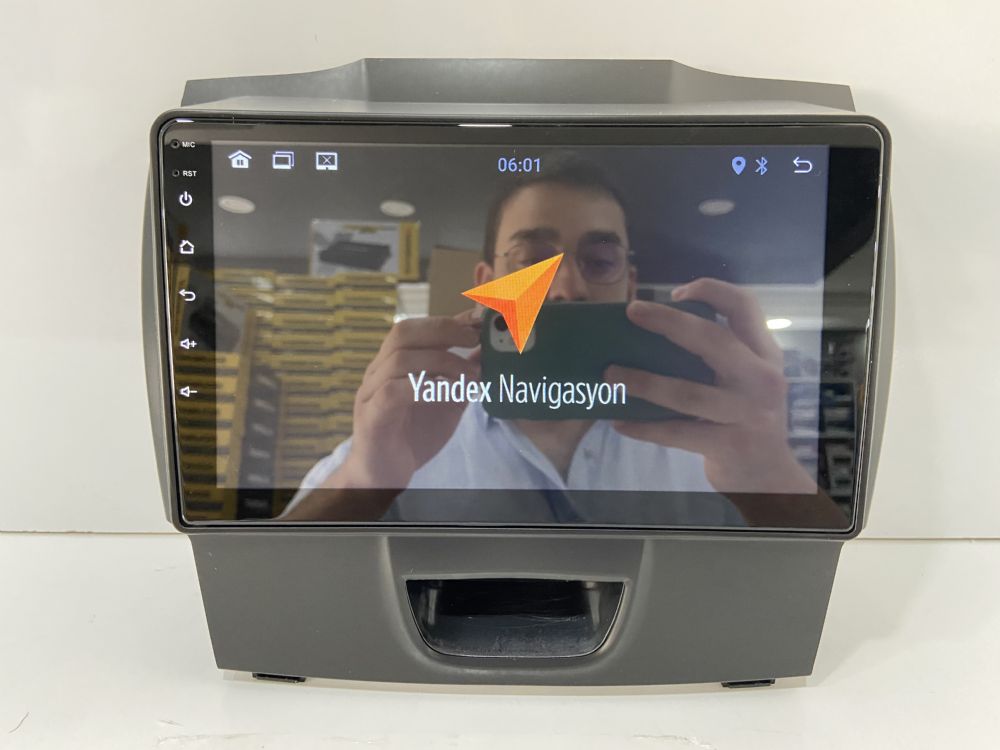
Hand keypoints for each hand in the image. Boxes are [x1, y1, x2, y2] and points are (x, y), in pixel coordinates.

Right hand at [333, 308, 481, 488]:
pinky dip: (424, 387)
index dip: (449, 319)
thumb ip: (463, 376)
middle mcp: (378, 371)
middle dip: (443, 331)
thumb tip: (487, 351)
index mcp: (394, 363)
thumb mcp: (447, 401)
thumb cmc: (413, 435)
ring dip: (441, 361)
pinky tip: (449, 392)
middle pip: (403, 333)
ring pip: (399, 359)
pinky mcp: (371, 417)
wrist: (384, 474)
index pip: (417, 327)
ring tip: (470, 375)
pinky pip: (392, 392)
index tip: (480, 319)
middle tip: (474, 340)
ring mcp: (371, 393)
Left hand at [606, 279, 815, 493]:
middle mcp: (762, 379)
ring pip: (687, 392)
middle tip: (633, 312)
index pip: (745, 307)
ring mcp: (747, 413)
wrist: (769, 476)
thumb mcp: (746, 380)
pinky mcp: (729, 445)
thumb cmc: (744, 418)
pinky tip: (620, 423)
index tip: (674, 293)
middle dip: (669, 322)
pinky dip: (644, 428)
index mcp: (764, 354)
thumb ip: (719, 356)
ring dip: (643, 381)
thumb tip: (652, 332)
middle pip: (713, 339)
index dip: (712, 290)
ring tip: (611, 374)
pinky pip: (676, 433)